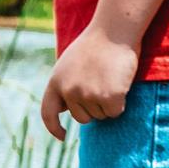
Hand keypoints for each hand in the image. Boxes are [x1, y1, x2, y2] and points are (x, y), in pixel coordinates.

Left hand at [39, 26, 139, 140]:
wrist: (114, 30)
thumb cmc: (96, 44)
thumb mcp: (70, 63)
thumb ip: (65, 85)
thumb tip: (63, 109)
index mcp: (56, 82)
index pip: (48, 113)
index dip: (54, 128)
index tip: (62, 137)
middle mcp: (69, 91)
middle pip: (82, 118)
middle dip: (93, 107)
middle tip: (102, 83)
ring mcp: (88, 96)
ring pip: (100, 116)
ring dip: (108, 103)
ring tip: (110, 78)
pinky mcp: (108, 98)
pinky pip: (115, 112)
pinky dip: (120, 102)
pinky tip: (120, 83)